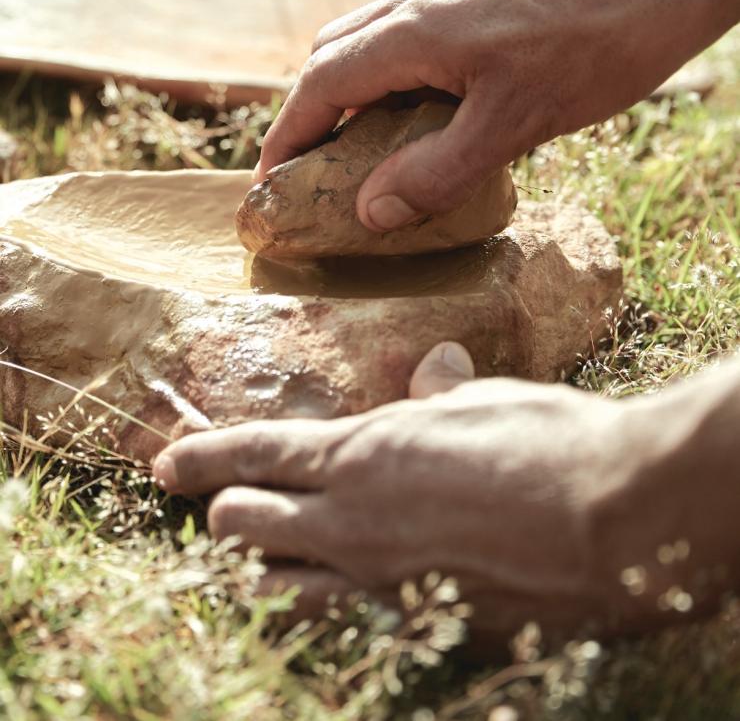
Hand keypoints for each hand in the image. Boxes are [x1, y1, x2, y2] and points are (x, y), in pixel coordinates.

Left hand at [152, 342, 630, 641]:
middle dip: (226, 515)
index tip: (165, 465)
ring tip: (259, 558)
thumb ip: (441, 394)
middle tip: (229, 507)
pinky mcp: (419, 625)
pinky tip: (347, 595)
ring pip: (281, 590)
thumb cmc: (547, 444)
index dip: (203, 459)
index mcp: (364, 455)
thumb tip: (433, 367)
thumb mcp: (485, 401)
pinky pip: (347, 620)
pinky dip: (328, 605)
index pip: (257, 455)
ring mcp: (383, 583)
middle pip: (247, 528)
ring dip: (260, 570)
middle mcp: (355, 524)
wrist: (614, 523)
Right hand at [256, 0, 707, 231]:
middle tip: (317, 171)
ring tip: (370, 148)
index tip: (271, 183)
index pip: (320, 83)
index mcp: (416, 30)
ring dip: (355, 91)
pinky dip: (398, 74)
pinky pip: (414, 32)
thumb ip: (437, 170)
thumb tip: (370, 212)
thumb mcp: (517, 123)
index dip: (288, 137)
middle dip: (312, 112)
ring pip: (373, 38)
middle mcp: (423, 0)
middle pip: (334, 53)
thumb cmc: (600, 43)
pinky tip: (436, 108)